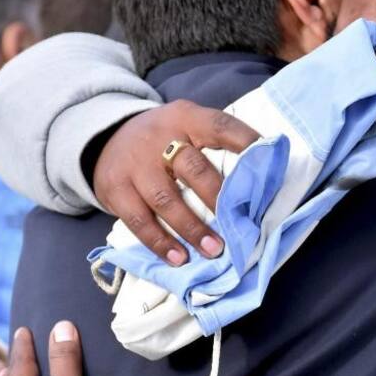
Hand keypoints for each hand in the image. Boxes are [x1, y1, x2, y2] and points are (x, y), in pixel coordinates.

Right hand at [93, 99, 259, 264]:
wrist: (106, 137)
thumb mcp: (186, 126)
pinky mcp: (115, 189)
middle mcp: (159, 138)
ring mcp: (135, 165)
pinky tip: (178, 258)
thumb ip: (215, 146)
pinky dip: (160, 242)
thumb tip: (259, 182)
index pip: (219, 125)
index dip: (245, 143)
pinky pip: (139, 221)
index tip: (269, 164)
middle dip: (217, 197)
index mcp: (185, 117)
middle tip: (238, 223)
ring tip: (214, 250)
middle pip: (192, 167)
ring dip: (192, 228)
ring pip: (165, 199)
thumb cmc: (164, 139)